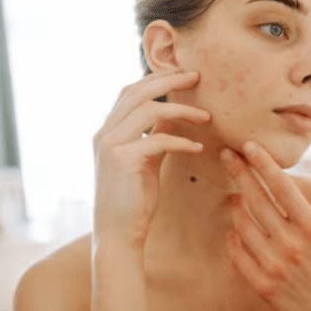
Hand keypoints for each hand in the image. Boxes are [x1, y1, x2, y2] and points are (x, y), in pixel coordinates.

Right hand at [92, 70, 209, 248]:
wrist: (118, 235)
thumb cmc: (134, 200)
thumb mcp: (147, 161)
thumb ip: (155, 136)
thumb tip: (173, 115)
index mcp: (108, 131)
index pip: (130, 92)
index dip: (156, 78)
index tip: (183, 74)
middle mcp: (104, 134)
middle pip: (137, 92)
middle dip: (169, 80)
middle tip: (197, 77)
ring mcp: (110, 146)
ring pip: (148, 110)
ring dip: (181, 110)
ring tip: (206, 117)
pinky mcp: (122, 160)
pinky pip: (157, 140)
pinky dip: (180, 140)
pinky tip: (197, 147)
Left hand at [219, 142, 310, 310]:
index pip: (283, 188)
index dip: (264, 164)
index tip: (250, 146)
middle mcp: (292, 244)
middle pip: (257, 200)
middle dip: (240, 173)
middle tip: (226, 155)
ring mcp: (275, 266)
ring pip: (243, 226)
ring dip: (235, 206)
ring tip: (232, 195)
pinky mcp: (264, 287)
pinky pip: (239, 258)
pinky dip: (233, 241)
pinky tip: (232, 232)